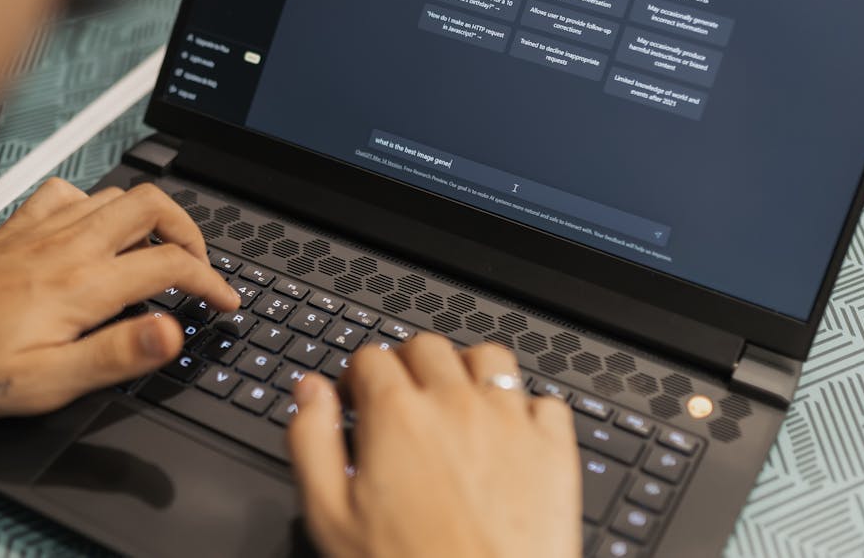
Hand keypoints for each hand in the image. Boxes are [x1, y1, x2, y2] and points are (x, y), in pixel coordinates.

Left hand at [0, 178, 238, 416]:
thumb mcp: (45, 382)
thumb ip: (116, 354)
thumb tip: (172, 332)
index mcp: (82, 285)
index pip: (171, 265)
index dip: (212, 282)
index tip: (225, 302)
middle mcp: (66, 246)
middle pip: (153, 206)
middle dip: (191, 232)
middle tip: (199, 266)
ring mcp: (40, 229)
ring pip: (116, 195)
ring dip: (150, 217)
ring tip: (158, 251)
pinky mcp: (15, 227)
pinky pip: (69, 193)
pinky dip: (96, 204)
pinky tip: (92, 229)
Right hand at [288, 334, 580, 557]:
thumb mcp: (330, 516)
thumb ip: (312, 441)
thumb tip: (309, 392)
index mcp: (397, 415)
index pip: (371, 357)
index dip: (356, 377)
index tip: (356, 400)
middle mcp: (455, 404)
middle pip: (427, 347)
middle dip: (406, 365)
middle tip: (401, 400)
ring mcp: (510, 421)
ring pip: (488, 358)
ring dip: (467, 371)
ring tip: (457, 403)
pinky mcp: (554, 449)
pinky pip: (545, 401)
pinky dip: (526, 409)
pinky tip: (510, 435)